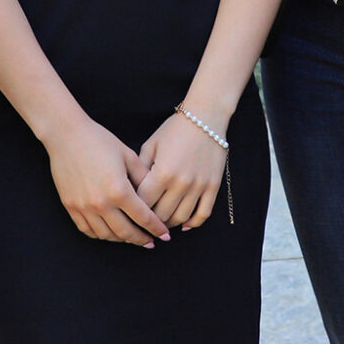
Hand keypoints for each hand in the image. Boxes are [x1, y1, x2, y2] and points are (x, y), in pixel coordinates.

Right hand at [44, 117, 170, 247]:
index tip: (165, 235)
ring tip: (131, 237)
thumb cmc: (99, 141)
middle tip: (150, 242)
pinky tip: (109, 232)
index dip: (156, 228)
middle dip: (141, 239)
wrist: (67, 135)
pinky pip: (87, 229)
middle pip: (125, 232)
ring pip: (106, 235)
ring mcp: (84, 207)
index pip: (143, 218)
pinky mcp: (71, 206)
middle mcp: (101, 203)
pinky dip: (100, 235)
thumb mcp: (128, 155)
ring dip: (121, 239)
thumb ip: (144, 177)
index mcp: (119, 190)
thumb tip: (156, 195)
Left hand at [136, 111, 227, 230]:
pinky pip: (203, 214)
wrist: (206, 118)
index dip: (135, 210)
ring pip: (181, 218)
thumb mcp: (151, 145)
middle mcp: (181, 183)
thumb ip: (140, 169)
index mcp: (162, 172)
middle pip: (161, 215)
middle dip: (150, 221)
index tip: (130, 213)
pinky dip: (192, 224)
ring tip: (161, 225)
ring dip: (169, 225)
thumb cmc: (174, 130)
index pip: (144, 203)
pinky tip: (183, 225)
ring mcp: (199, 186)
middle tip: (143, 224)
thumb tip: (132, 193)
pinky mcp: (213, 186)